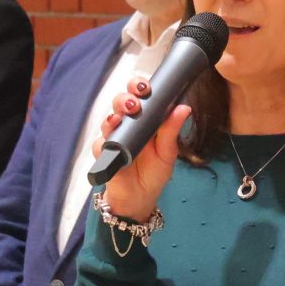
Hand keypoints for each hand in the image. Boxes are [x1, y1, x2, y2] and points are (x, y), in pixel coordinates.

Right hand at [92, 75, 190, 222]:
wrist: (140, 199)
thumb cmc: (154, 173)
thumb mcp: (168, 152)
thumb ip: (172, 130)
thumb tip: (184, 108)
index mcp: (145, 120)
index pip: (139, 96)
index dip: (139, 87)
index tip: (145, 86)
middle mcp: (127, 125)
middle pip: (121, 103)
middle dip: (125, 98)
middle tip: (134, 103)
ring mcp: (114, 138)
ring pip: (109, 119)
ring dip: (114, 115)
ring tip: (121, 117)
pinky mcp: (104, 154)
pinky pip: (100, 144)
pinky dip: (104, 140)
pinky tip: (110, 139)